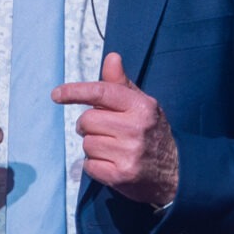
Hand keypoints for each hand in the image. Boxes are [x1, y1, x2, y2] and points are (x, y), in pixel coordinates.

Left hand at [57, 52, 177, 210]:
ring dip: (93, 146)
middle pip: (87, 120)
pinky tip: (112, 163)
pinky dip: (95, 165)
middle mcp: (135, 128)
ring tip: (113, 148)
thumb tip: (111, 58)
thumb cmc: (152, 132)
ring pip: (86, 143)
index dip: (75, 91)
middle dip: (89, 126)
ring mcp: (128, 154)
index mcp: (141, 106)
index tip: (57, 94)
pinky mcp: (120, 175)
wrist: (176, 172)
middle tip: (104, 131)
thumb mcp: (142, 105)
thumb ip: (121, 84)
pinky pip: (88, 165)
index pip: (100, 92)